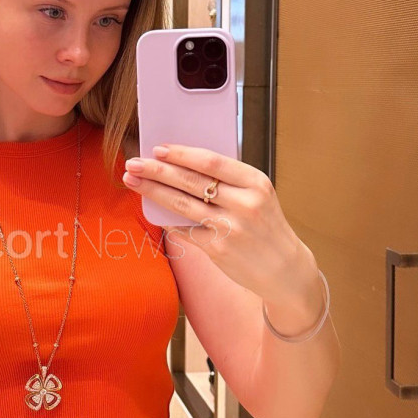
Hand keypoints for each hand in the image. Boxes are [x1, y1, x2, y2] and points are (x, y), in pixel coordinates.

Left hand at [123, 144, 317, 305]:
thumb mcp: (258, 195)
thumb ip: (228, 180)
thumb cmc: (265, 226)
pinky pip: (185, 230)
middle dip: (157, 169)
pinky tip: (154, 211)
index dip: (180, 154)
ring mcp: (231, 228)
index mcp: (256, 182)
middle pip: (190, 180)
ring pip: (181, 203)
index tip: (157, 148)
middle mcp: (245, 204)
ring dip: (153, 190)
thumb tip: (181, 163)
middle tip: (133, 162)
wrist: (284, 269)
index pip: (211, 161)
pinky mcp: (219, 250)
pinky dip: (167, 220)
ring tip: (132, 180)